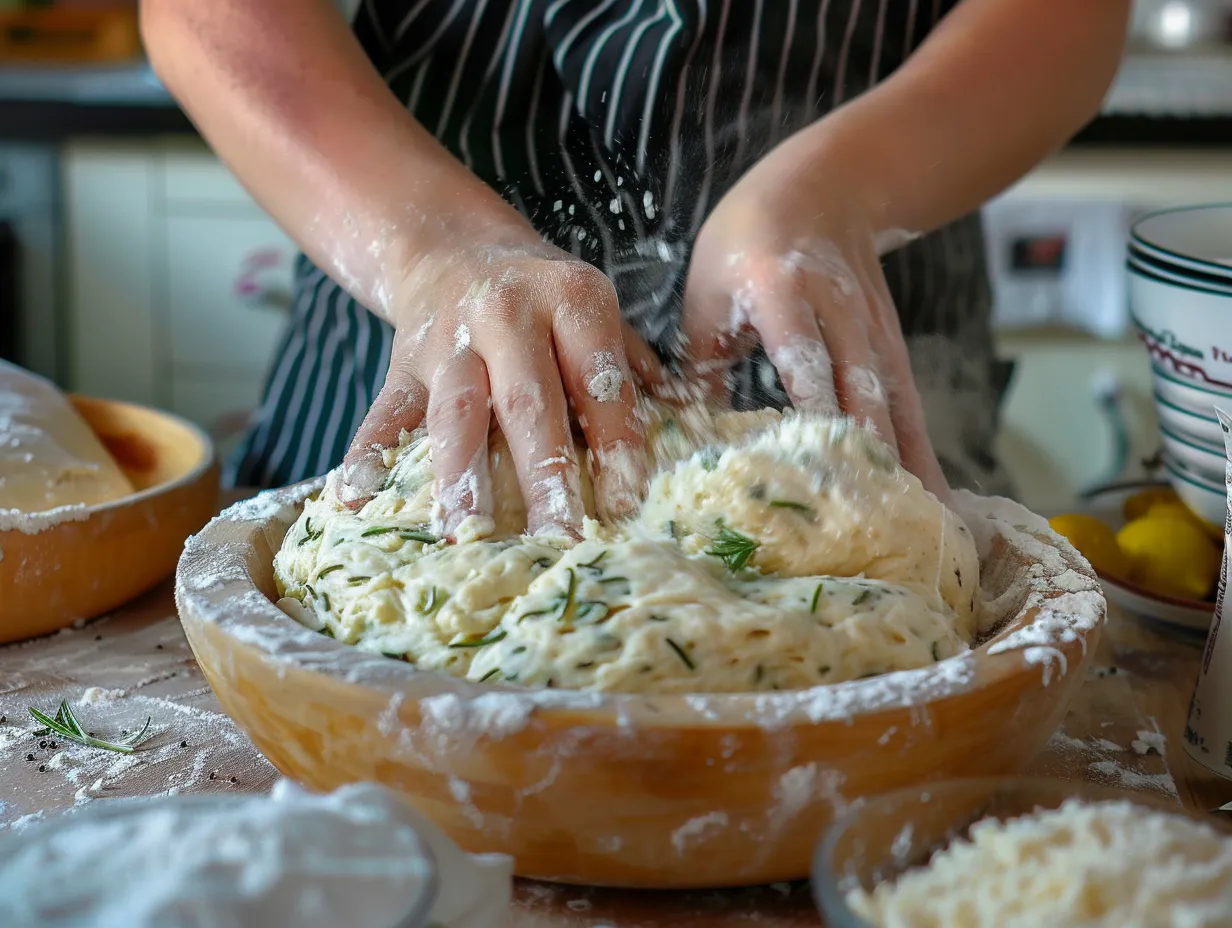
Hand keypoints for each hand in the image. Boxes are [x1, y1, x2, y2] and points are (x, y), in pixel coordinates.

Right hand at [339, 234, 659, 538]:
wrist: (452, 248)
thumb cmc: (543, 299)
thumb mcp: (595, 311)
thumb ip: (633, 370)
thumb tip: (682, 431)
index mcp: (571, 298)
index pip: (598, 377)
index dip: (615, 440)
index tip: (625, 501)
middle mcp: (508, 313)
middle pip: (529, 402)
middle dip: (545, 473)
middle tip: (561, 537)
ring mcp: (448, 341)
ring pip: (456, 412)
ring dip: (461, 475)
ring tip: (467, 531)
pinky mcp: (402, 366)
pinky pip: (383, 416)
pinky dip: (367, 459)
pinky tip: (356, 504)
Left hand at [679, 133, 948, 497]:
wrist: (826, 186)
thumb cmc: (747, 241)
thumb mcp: (710, 290)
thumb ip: (702, 364)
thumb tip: (684, 440)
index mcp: (782, 291)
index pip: (802, 356)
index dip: (814, 408)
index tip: (816, 466)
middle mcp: (840, 312)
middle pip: (862, 388)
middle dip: (868, 454)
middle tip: (871, 523)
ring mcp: (875, 330)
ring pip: (895, 403)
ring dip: (906, 465)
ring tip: (920, 529)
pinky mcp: (893, 347)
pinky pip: (908, 405)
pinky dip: (918, 453)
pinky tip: (930, 500)